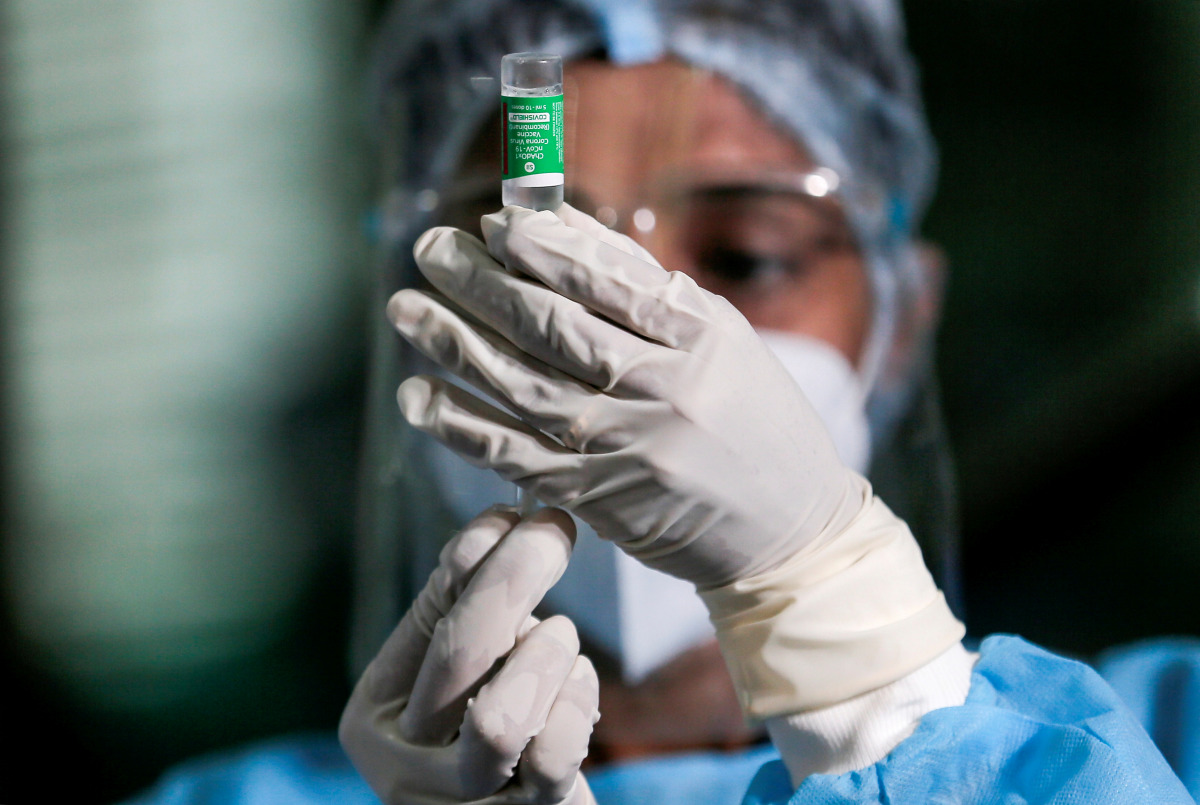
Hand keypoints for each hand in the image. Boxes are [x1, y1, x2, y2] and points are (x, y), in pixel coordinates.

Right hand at [339, 507, 598, 804]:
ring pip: (498, 720)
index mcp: (376, 712)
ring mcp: (463, 800)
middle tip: (554, 530)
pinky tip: (578, 684)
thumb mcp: (456, 669)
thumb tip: (495, 521)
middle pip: (459, 653)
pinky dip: (577, 705)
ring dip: (545, 656)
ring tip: (561, 637)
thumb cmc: (483, 731)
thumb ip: (462, 603)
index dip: (474, 555)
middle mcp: (404, 763)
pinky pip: (553, 759)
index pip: (425, 617)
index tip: (517, 511)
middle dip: (513, 577)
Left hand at [387, 205, 961, 721]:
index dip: (541, 248)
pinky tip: (418, 395)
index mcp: (699, 339)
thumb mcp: (721, 337)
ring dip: (454, 346)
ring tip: (405, 309)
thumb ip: (640, 284)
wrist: (786, 527)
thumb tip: (554, 225)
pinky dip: (460, 426)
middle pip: (552, 328)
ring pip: (522, 388)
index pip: (606, 282)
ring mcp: (623, 450)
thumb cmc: (755, 417)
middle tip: (429, 250)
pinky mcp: (595, 498)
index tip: (493, 222)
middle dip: (481, 284)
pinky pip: (514, 457)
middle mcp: (660, 392)